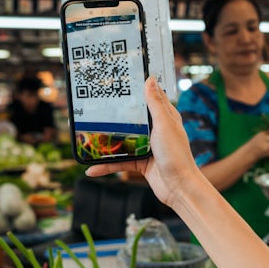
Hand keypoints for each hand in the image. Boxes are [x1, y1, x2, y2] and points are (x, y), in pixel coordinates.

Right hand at [85, 77, 199, 208]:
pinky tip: (92, 168)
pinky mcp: (141, 163)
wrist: (179, 188)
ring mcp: (148, 147)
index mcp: (165, 118)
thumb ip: (155, 104)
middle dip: (115, 115)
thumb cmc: (176, 155)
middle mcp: (156, 131)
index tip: (120, 80)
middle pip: (132, 119)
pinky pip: (120, 162)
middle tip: (95, 107)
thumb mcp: (164, 125)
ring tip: (89, 139)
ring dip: (107, 142)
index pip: (150, 97)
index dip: (137, 88)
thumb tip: (150, 79)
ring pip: (123, 141)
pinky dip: (107, 166)